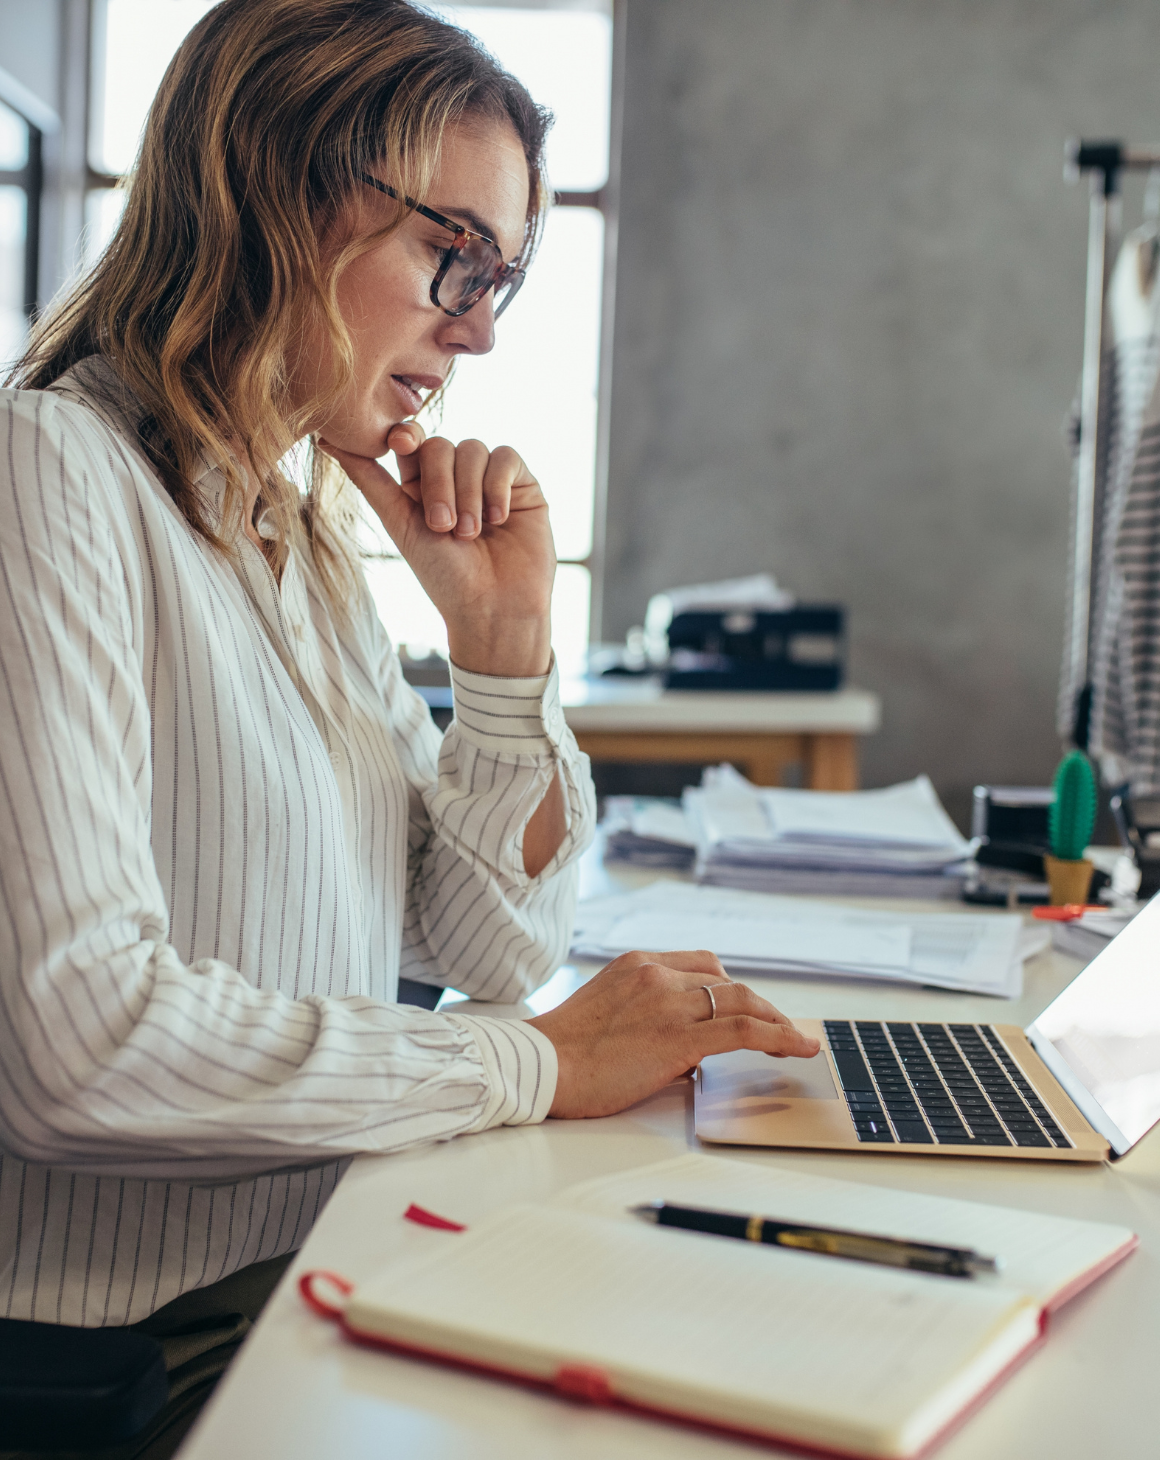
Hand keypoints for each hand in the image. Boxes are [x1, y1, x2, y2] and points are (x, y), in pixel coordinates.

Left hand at [322, 422, 554, 677]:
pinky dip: (497, 486)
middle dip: (439, 485)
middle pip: (440, 445)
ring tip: (472, 534)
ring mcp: (489, 479)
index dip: (405, 435)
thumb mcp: (400, 526)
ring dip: (469, 493)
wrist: (494, 609)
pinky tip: (498, 519)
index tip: (400, 443)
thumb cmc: (445, 578)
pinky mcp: (522, 485)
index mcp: (421, 486)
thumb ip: (370, 481)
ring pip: (473, 449)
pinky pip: (506, 458)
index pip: (411, 442)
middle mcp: (456, 478)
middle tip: (443, 527)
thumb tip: (326, 441)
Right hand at [527, 949, 819, 1118]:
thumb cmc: (564, 1052)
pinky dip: (779, 1036)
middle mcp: (657, 974)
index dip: (731, 987)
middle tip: (778, 1027)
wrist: (541, 1065)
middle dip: (759, 1005)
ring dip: (775, 1020)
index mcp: (638, 964)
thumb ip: (647, 1018)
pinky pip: (744, 1030)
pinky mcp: (680, 1036)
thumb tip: (684, 1053)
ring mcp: (670, 1002)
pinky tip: (798, 1048)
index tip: (747, 1006)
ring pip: (742, 1001)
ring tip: (795, 1040)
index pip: (702, 964)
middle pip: (726, 981)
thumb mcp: (607, 1013)